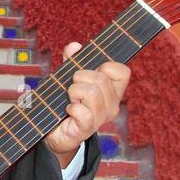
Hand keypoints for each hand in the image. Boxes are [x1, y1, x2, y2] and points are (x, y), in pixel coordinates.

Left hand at [43, 41, 130, 168]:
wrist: (56, 132)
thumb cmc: (65, 103)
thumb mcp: (68, 79)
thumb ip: (72, 62)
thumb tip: (74, 47)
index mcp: (112, 91)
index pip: (122, 72)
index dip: (106, 66)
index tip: (91, 71)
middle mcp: (111, 105)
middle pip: (101, 79)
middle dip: (80, 77)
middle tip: (73, 87)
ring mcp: (101, 118)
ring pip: (92, 93)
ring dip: (74, 92)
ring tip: (71, 99)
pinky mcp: (87, 129)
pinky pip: (83, 112)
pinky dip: (72, 108)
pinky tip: (69, 110)